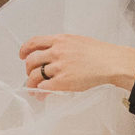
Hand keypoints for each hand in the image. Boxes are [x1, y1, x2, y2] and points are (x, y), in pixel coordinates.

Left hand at [19, 34, 134, 92]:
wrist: (112, 62)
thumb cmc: (100, 53)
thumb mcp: (78, 41)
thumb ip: (63, 45)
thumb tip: (53, 52)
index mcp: (60, 40)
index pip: (34, 42)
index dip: (25, 50)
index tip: (23, 55)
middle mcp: (57, 52)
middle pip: (31, 60)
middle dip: (28, 69)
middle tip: (31, 75)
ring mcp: (59, 67)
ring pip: (34, 75)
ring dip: (31, 83)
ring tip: (34, 88)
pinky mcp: (63, 81)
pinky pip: (44, 87)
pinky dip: (40, 92)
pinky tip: (42, 95)